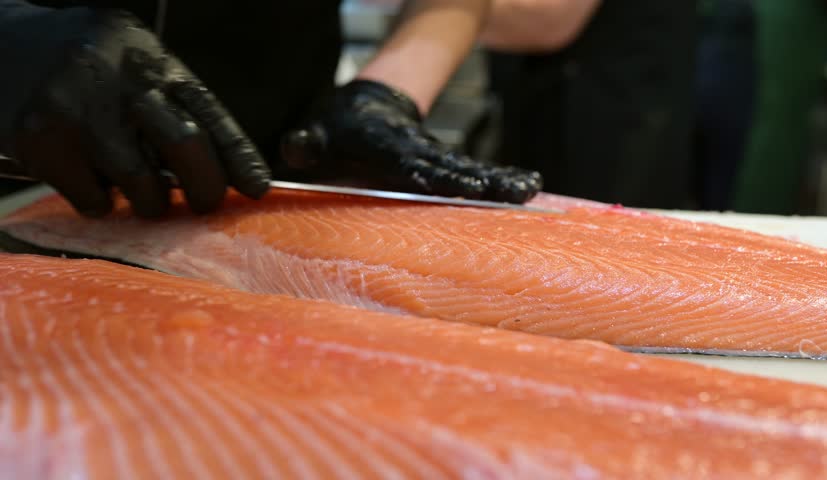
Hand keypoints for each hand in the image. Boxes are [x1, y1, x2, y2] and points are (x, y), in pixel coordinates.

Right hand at [0, 6, 269, 217]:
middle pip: (185, 143)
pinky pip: (92, 199)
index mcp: (146, 57)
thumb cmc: (74, 67)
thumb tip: (219, 168)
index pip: (207, 110)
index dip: (238, 154)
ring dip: (148, 202)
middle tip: (205, 205)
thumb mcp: (127, 64)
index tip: (258, 188)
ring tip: (139, 193)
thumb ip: (166, 104)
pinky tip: (90, 184)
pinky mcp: (40, 140)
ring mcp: (77, 109)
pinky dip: (100, 204)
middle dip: (205, 187)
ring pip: (141, 182)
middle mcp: (116, 77)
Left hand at [280, 80, 541, 203]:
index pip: (410, 164)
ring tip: (528, 190)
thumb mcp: (314, 135)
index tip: (457, 188)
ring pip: (468, 168)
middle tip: (510, 193)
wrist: (366, 104)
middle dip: (480, 181)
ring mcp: (433, 157)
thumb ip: (305, 144)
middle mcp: (415, 152)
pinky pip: (472, 172)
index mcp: (384, 148)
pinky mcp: (444, 164)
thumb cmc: (337, 130)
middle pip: (450, 168)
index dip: (431, 176)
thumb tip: (295, 149)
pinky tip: (525, 187)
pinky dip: (499, 179)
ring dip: (498, 180)